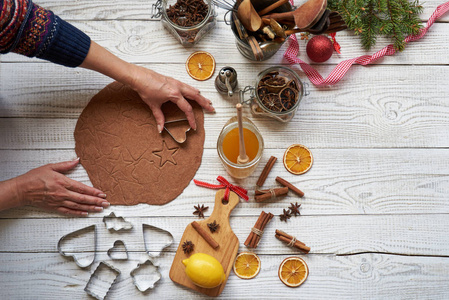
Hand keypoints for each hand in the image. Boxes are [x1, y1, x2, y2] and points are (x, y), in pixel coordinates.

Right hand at [12, 158, 109, 215]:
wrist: (22, 189)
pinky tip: (85, 213)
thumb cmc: (34, 177)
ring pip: (78, 206)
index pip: (82, 188)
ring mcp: (59, 201)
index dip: (94, 192)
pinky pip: (69, 211)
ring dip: (90, 208)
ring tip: (100, 209)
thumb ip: (65, 165)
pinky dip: (78, 213)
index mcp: (63, 182)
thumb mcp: (50, 167)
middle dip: (96, 201)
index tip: (102, 194)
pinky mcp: (54, 207)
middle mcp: (62, 193)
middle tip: (106, 203)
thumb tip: (77, 160)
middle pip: (83, 199)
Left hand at [79, 42, 214, 131]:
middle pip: (196, 96)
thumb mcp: (153, 105)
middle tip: (211, 108)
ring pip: (192, 90)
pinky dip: (193, 90)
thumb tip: (160, 128)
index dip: (191, 119)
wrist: (138, 76)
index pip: (187, 109)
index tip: (193, 126)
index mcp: (175, 94)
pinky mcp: (173, 80)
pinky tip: (194, 92)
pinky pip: (187, 86)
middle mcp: (178, 87)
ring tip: (207, 100)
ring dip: (200, 96)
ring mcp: (176, 82)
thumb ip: (159, 117)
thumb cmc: (145, 88)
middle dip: (204, 103)